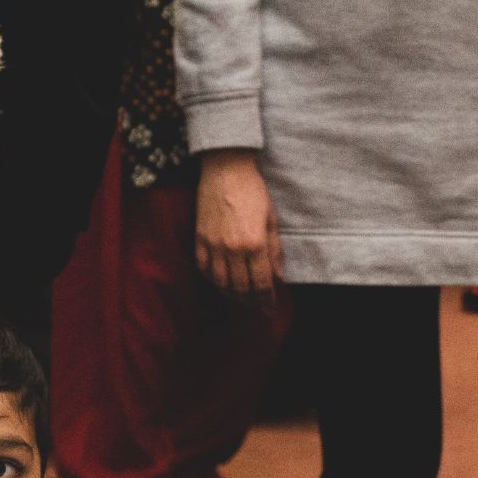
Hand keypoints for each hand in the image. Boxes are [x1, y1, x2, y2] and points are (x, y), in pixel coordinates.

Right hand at [195, 148, 282, 304]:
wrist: (225, 169)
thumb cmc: (253, 191)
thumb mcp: (271, 220)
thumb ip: (274, 251)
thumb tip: (278, 277)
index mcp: (255, 244)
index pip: (261, 284)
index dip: (267, 300)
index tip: (270, 308)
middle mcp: (233, 249)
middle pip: (241, 288)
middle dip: (251, 301)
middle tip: (257, 305)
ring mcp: (213, 245)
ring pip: (221, 283)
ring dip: (232, 294)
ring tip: (241, 297)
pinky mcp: (199, 239)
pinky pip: (203, 269)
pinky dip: (213, 280)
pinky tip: (221, 282)